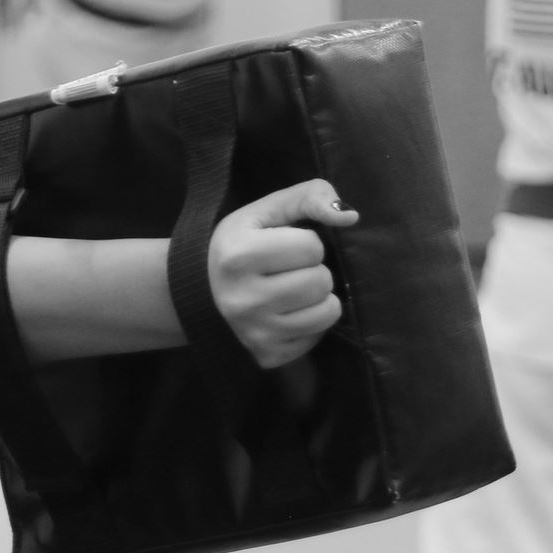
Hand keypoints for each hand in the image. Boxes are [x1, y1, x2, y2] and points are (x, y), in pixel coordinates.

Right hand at [209, 180, 359, 367]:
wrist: (202, 292)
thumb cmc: (241, 244)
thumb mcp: (266, 210)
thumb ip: (309, 196)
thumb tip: (350, 217)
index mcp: (238, 256)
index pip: (312, 247)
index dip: (306, 242)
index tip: (285, 245)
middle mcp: (243, 300)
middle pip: (321, 281)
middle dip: (314, 270)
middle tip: (290, 270)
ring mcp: (255, 333)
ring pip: (327, 312)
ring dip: (318, 297)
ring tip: (294, 289)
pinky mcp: (267, 356)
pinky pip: (317, 336)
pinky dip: (310, 322)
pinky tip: (287, 312)